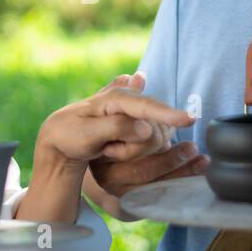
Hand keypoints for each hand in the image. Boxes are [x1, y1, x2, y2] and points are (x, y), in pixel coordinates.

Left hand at [32, 72, 196, 188]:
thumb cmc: (70, 134)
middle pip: (152, 131)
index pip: (147, 106)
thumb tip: (146, 128)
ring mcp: (135, 112)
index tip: (189, 119)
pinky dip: (131, 151)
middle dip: (131, 149)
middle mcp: (130, 100)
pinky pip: (148, 143)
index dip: (169, 114)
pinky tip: (114, 147)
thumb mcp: (87, 134)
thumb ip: (117, 128)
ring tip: (106, 148)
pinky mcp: (138, 123)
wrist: (62, 136)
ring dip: (129, 152)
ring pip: (152, 140)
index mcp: (116, 98)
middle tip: (104, 149)